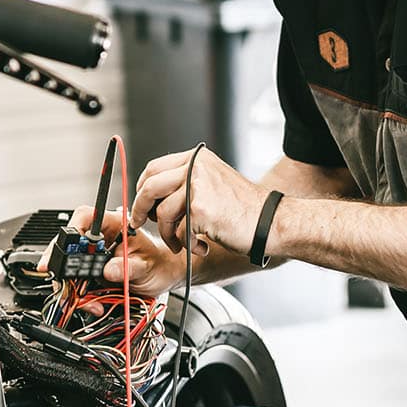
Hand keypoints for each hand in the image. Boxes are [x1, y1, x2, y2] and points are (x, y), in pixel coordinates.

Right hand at [66, 205, 189, 298]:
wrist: (163, 277)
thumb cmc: (158, 264)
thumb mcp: (146, 266)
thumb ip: (128, 268)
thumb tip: (109, 270)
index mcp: (113, 225)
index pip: (85, 218)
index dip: (72, 230)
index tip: (67, 249)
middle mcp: (99, 240)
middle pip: (69, 244)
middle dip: (65, 266)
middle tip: (68, 281)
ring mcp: (92, 257)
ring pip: (68, 267)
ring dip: (73, 286)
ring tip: (88, 300)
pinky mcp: (90, 274)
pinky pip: (76, 284)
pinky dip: (80, 297)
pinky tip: (93, 304)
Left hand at [129, 146, 268, 259]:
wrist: (269, 222)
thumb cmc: (241, 210)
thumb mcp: (211, 183)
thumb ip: (183, 184)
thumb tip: (148, 197)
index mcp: (196, 158)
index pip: (154, 168)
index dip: (141, 188)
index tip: (140, 205)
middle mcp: (195, 167)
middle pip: (150, 187)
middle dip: (139, 209)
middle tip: (137, 224)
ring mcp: (197, 186)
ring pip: (161, 213)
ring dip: (167, 234)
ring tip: (181, 243)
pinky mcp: (200, 208)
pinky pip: (177, 231)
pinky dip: (186, 245)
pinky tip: (201, 247)